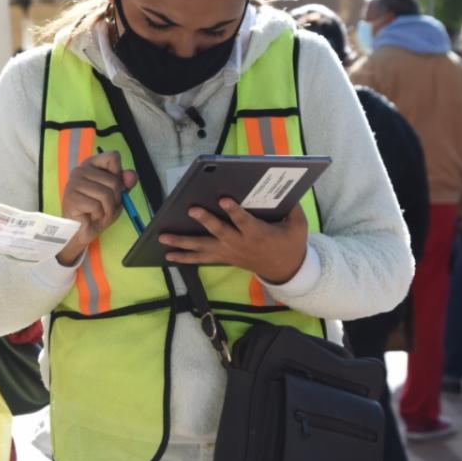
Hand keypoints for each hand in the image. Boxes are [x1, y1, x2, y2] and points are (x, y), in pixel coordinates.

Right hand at [57, 151, 137, 265]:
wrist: (82, 230)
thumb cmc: (98, 211)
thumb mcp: (117, 196)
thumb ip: (125, 183)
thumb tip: (131, 175)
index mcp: (91, 165)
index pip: (113, 157)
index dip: (119, 175)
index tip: (113, 187)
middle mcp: (80, 170)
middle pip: (114, 180)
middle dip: (115, 199)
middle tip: (105, 206)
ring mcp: (74, 183)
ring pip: (106, 194)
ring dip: (108, 209)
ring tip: (99, 212)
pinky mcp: (71, 198)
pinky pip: (97, 206)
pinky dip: (99, 215)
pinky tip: (91, 216)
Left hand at [160, 200, 307, 284]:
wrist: (285, 271)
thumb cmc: (290, 244)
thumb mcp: (298, 225)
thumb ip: (291, 208)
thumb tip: (285, 189)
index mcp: (257, 233)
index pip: (243, 220)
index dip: (233, 210)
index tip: (223, 198)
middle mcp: (239, 243)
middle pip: (219, 232)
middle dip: (205, 220)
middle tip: (191, 209)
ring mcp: (229, 252)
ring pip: (203, 248)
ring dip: (182, 244)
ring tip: (163, 239)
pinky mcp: (223, 258)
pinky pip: (201, 259)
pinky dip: (184, 257)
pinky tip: (168, 255)